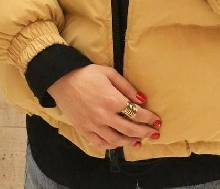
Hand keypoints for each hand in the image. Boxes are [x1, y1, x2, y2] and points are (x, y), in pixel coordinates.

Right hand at [47, 64, 161, 149]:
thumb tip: (142, 99)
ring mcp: (93, 126)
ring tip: (139, 140)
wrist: (62, 80)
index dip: (149, 118)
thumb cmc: (87, 74)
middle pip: (130, 129)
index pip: (136, 113)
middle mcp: (104, 116)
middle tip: (154, 133)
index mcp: (112, 100)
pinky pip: (100, 144)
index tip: (157, 120)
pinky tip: (119, 144)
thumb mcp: (110, 73)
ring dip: (130, 141)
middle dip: (145, 132)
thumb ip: (127, 87)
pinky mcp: (84, 130)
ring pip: (116, 140)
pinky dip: (112, 146)